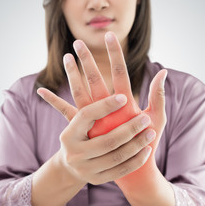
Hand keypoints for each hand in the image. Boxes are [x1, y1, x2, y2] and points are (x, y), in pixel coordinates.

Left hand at [37, 31, 166, 187]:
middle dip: (87, 60)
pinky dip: (53, 101)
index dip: (115, 54)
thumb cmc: (146, 141)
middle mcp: (106, 112)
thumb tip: (163, 70)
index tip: (108, 36)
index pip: (120, 74)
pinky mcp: (83, 128)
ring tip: (66, 56)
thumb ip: (158, 95)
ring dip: (73, 74)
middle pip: (95, 80)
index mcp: (126, 107)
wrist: (130, 169)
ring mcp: (93, 120)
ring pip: (79, 92)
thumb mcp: (156, 119)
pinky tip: (41, 90)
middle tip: (79, 42)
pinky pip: (65, 112)